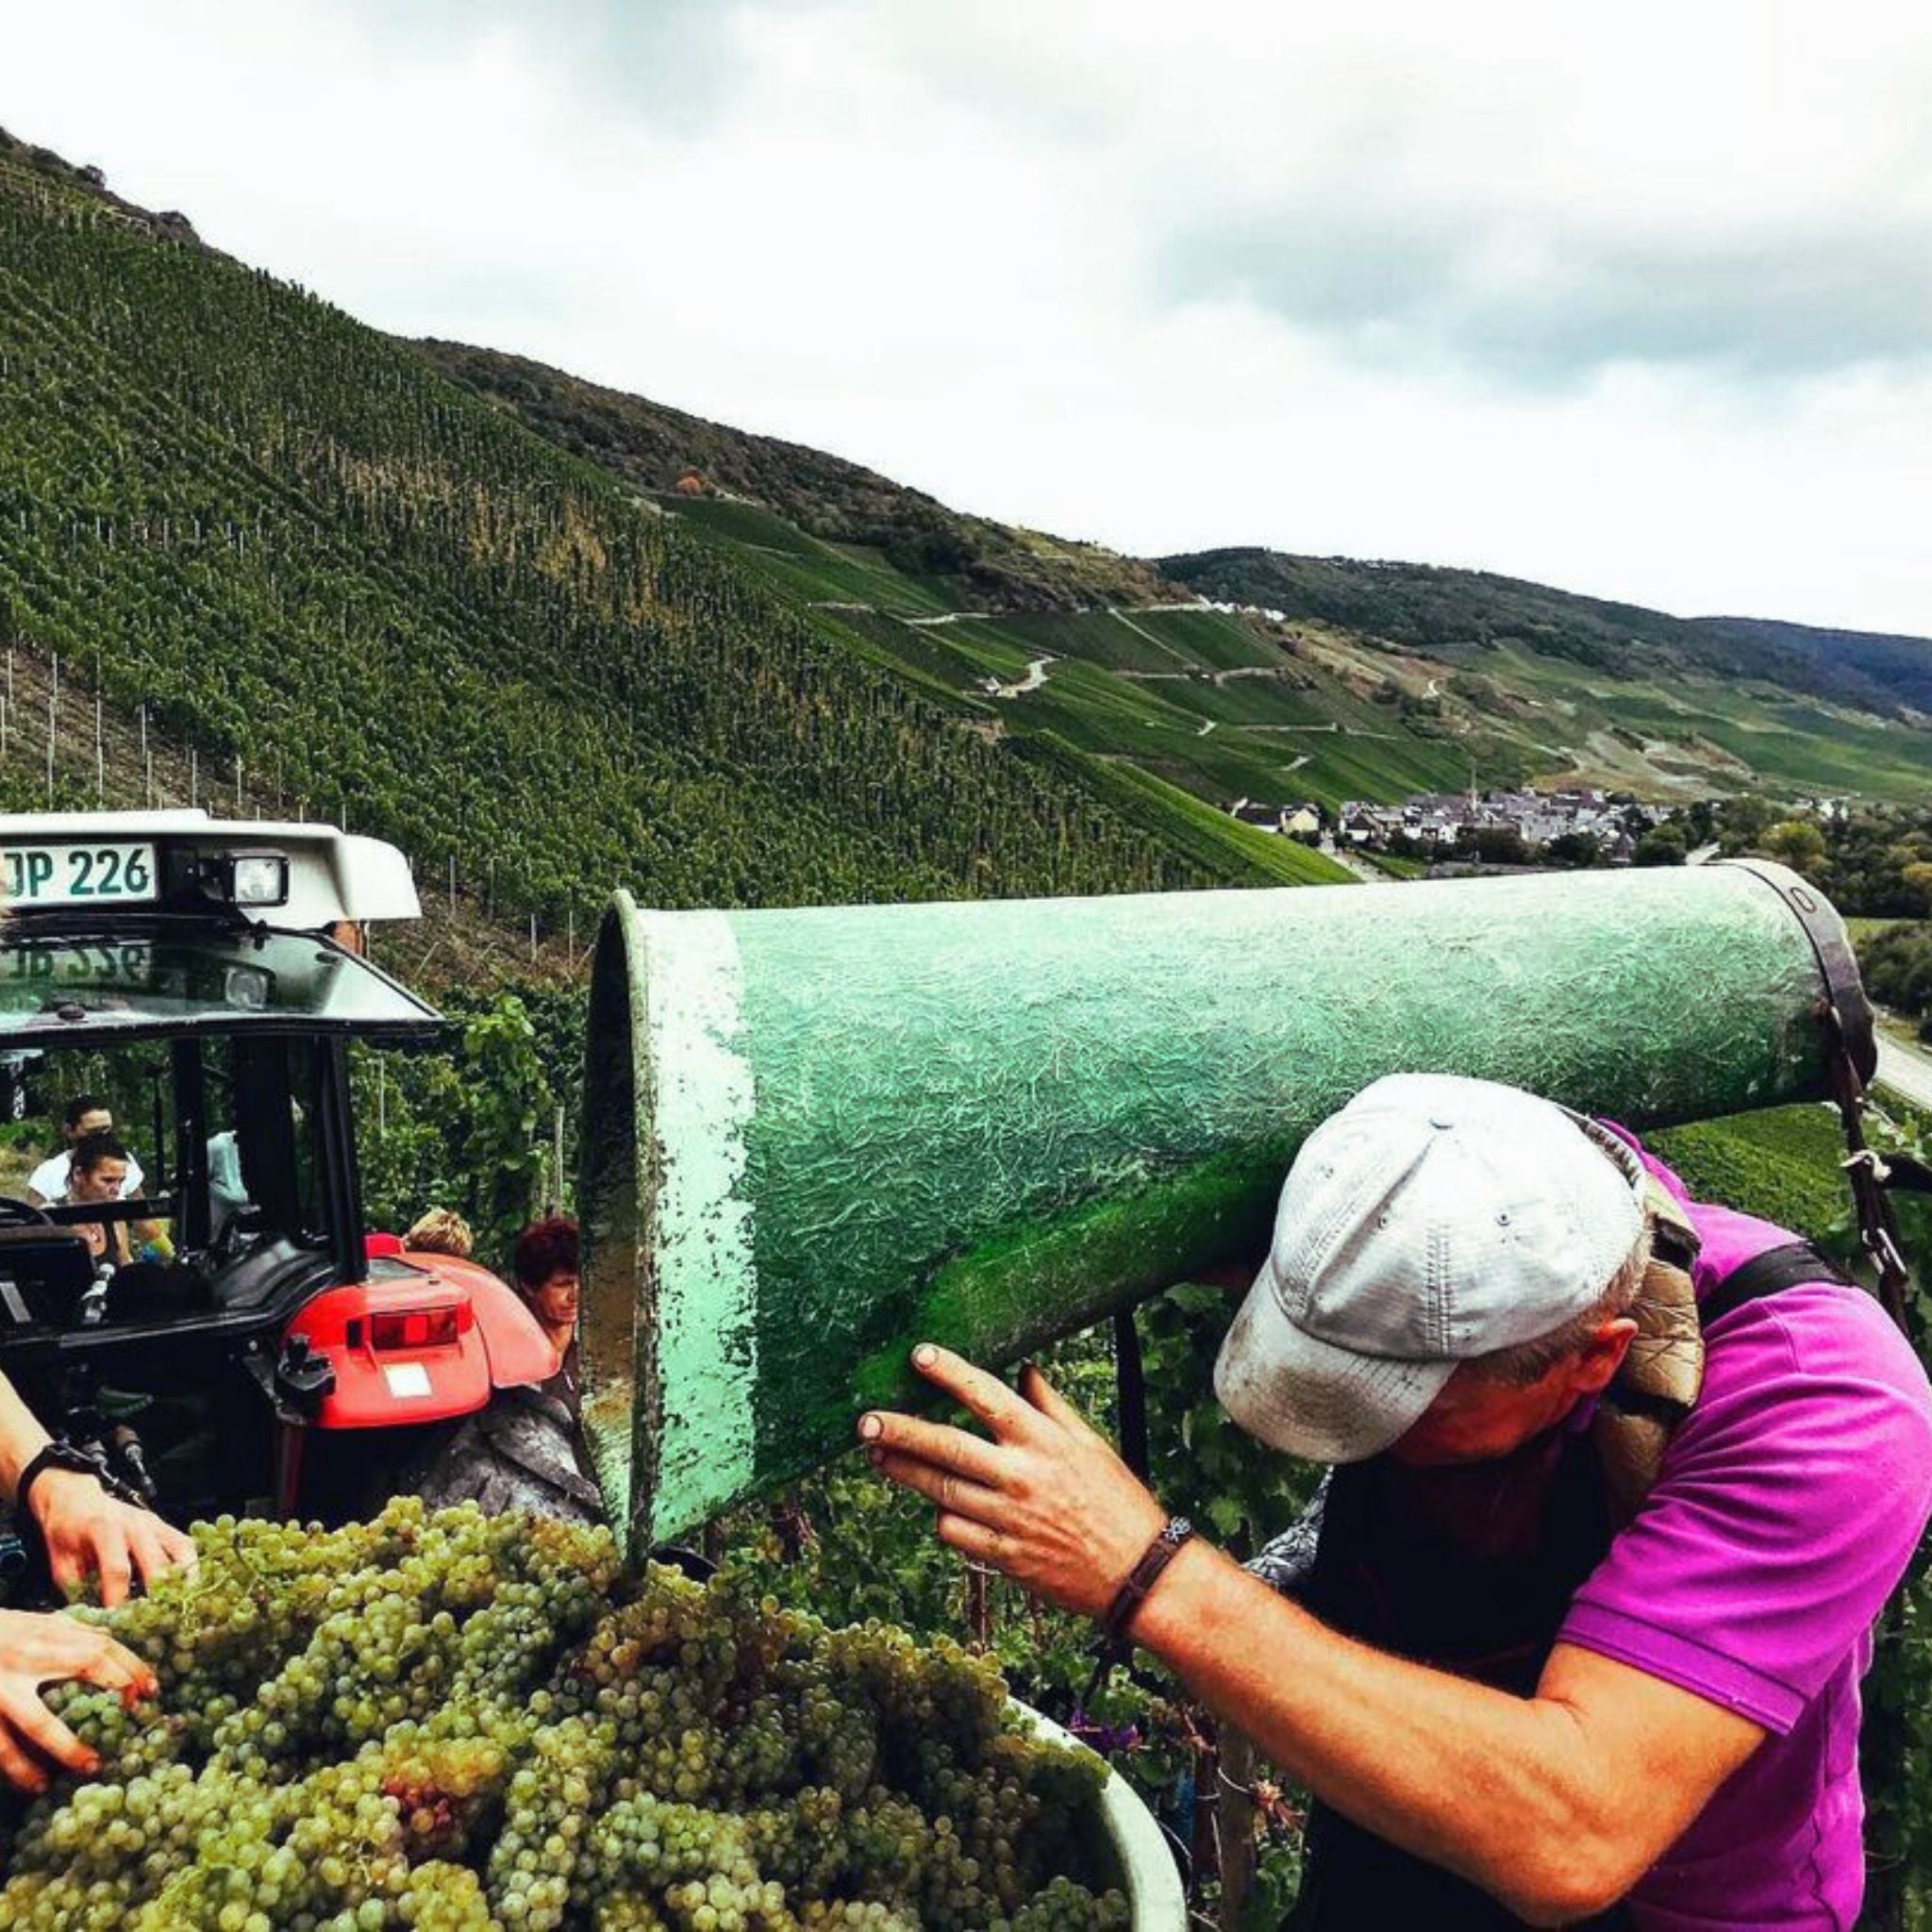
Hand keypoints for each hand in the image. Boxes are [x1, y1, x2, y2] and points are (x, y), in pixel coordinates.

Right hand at [0, 1608, 155, 1791]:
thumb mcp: (31, 1623)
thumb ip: (67, 1630)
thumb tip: (107, 1638)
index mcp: (46, 1634)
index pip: (102, 1645)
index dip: (131, 1667)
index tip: (149, 1692)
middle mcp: (28, 1656)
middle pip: (85, 1667)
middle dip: (118, 1689)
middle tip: (146, 1709)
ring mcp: (0, 1689)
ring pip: (38, 1723)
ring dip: (66, 1749)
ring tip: (88, 1770)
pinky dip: (16, 1768)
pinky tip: (33, 1785)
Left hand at [29, 1469, 196, 1607]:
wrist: (75, 1498)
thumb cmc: (66, 1532)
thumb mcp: (61, 1562)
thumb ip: (77, 1588)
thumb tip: (95, 1618)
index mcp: (104, 1529)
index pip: (117, 1569)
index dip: (119, 1598)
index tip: (119, 1622)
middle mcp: (134, 1524)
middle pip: (156, 1562)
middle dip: (157, 1595)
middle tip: (155, 1621)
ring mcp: (153, 1522)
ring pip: (180, 1550)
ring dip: (184, 1579)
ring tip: (182, 1604)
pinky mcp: (163, 1525)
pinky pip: (185, 1545)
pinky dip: (191, 1565)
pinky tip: (189, 1586)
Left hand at [860, 1344, 1169, 1618]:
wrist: (1138, 1574)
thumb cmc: (1119, 1502)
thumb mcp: (1092, 1445)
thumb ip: (1052, 1407)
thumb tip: (1025, 1371)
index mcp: (1044, 1442)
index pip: (987, 1397)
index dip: (951, 1373)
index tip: (920, 1355)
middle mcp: (1021, 1477)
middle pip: (946, 1447)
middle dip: (900, 1431)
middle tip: (865, 1421)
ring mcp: (1008, 1519)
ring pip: (940, 1490)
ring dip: (905, 1472)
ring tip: (879, 1456)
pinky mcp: (1003, 1557)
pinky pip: (955, 1532)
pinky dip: (942, 1517)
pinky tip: (935, 1505)